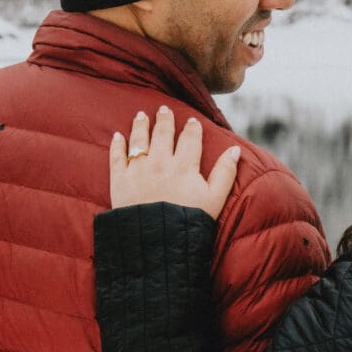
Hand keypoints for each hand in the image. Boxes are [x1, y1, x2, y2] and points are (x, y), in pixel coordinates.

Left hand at [109, 106, 238, 217]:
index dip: (191, 128)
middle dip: (164, 120)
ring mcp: (138, 170)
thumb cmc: (189, 222)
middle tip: (163, 109)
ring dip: (140, 125)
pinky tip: (117, 136)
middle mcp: (160, 163)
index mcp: (184, 166)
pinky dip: (117, 145)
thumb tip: (235, 150)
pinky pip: (116, 157)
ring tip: (141, 115)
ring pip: (139, 140)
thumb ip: (226, 172)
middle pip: (162, 134)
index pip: (189, 139)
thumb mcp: (215, 199)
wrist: (157, 243)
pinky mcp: (119, 181)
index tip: (191, 121)